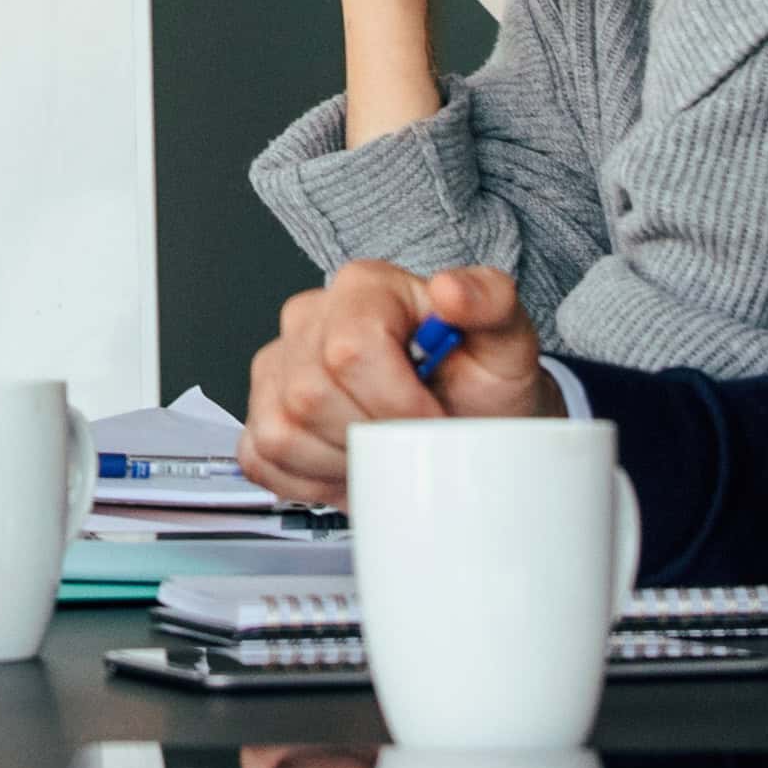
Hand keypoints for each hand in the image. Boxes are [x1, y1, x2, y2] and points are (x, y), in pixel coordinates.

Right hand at [236, 257, 552, 510]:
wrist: (472, 421)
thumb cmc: (481, 382)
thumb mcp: (508, 342)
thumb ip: (493, 302)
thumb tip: (451, 291)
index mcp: (364, 288)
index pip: (350, 349)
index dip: (395, 402)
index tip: (433, 421)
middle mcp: (310, 319)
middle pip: (310, 395)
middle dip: (372, 434)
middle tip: (413, 437)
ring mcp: (277, 367)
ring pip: (282, 432)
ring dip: (341, 459)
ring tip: (385, 447)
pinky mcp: (260, 414)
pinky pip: (263, 459)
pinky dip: (310, 479)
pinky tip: (351, 462)